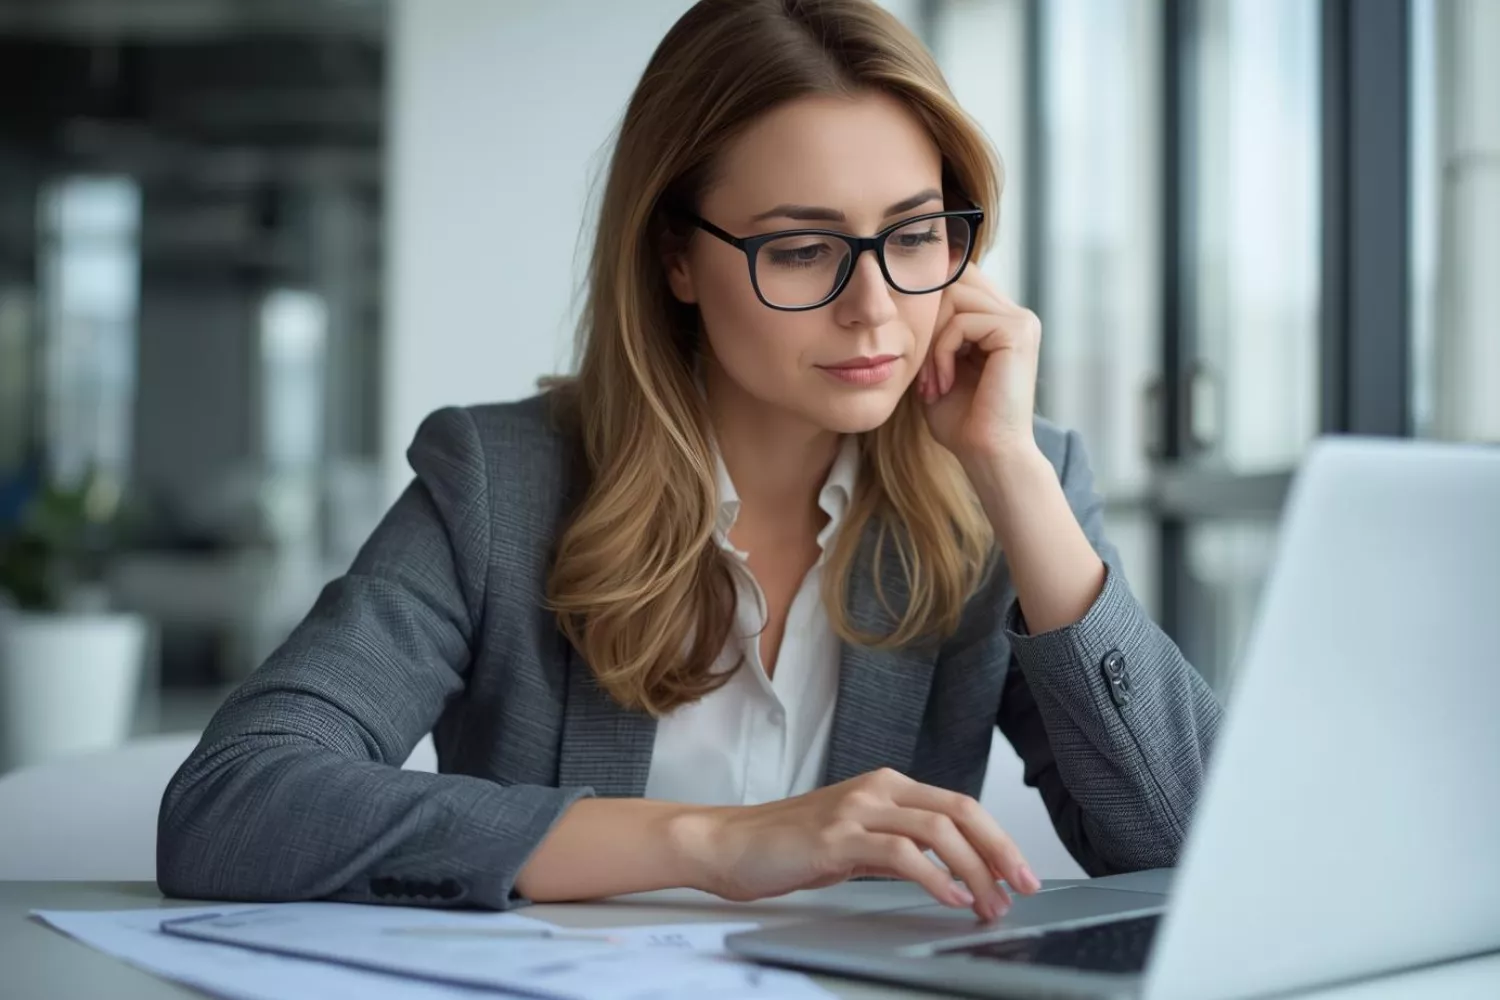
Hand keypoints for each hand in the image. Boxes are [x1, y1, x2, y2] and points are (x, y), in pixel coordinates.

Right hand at [685, 768, 1039, 920]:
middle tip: (1024, 887)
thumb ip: (898, 849)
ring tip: (989, 905)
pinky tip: (949, 898)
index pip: (959, 806)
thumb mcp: (855, 843)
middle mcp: (877, 789)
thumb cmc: (787, 846)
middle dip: (1000, 852)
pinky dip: (934, 876)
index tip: (1021, 873)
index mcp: (886, 787)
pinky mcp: (838, 836)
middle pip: (960, 811)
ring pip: (937, 830)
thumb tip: (949, 874)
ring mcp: (857, 809)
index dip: (997, 839)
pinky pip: (900, 853)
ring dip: (974, 871)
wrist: (729, 844)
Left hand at [915, 265, 1042, 466]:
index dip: (928, 304)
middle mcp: (1015, 315)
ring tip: (931, 382)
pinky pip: (962, 323)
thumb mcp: (938, 367)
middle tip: (922, 373)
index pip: (959, 280)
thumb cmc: (962, 421)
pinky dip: (942, 353)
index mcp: (1001, 321)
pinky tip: (942, 384)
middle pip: (953, 282)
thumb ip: (933, 331)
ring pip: (954, 298)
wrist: (988, 455)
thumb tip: (909, 293)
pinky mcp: (1017, 331)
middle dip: (927, 324)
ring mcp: (1021, 320)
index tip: (914, 351)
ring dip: (932, 342)